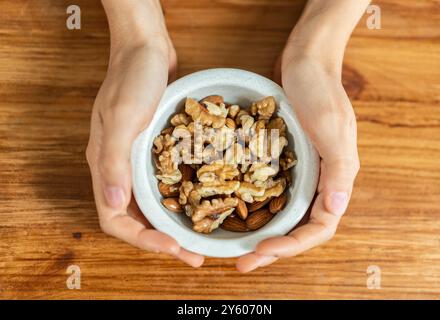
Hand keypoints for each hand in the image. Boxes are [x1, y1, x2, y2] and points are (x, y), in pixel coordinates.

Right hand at [86, 38, 203, 266]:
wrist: (146, 49)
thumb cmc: (133, 79)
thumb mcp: (123, 117)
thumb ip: (114, 161)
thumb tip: (114, 205)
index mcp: (106, 166)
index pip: (116, 220)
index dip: (143, 240)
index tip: (174, 247)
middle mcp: (119, 168)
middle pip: (136, 219)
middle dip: (162, 241)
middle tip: (193, 254)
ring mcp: (138, 160)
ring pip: (152, 205)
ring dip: (173, 225)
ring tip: (199, 238)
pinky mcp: (155, 151)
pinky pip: (165, 185)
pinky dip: (180, 200)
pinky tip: (201, 205)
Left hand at [236, 49, 359, 271]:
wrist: (306, 59)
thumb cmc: (320, 90)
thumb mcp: (332, 128)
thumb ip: (337, 170)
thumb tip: (335, 210)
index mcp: (335, 178)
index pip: (318, 227)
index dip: (291, 245)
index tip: (261, 251)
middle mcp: (319, 179)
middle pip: (298, 227)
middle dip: (272, 249)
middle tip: (242, 263)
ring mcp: (301, 170)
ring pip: (283, 213)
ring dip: (262, 233)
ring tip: (237, 248)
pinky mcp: (283, 159)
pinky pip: (270, 191)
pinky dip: (255, 206)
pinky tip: (234, 212)